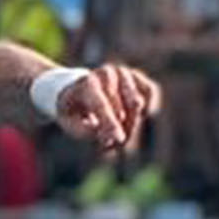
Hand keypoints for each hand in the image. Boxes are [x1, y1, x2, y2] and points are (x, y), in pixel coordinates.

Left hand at [47, 63, 161, 159]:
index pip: (101, 104)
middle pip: (120, 109)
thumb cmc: (74, 108)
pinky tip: (134, 117)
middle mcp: (106, 74)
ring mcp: (123, 73)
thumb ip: (83, 130)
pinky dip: (146, 108)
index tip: (118, 139)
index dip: (110, 123)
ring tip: (120, 133)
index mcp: (86, 83)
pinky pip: (150, 92)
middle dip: (118, 130)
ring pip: (137, 103)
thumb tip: (105, 135)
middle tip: (110, 144)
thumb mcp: (68, 121)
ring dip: (132, 123)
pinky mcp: (137, 76)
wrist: (80, 88)